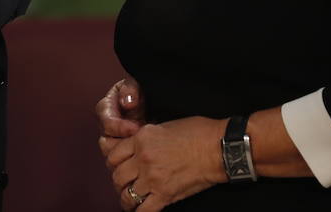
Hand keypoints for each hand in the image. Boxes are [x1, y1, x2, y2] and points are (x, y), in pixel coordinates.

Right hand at [97, 77, 144, 160]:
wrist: (159, 102)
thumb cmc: (145, 89)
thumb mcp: (138, 83)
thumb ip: (130, 89)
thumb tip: (127, 103)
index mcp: (108, 107)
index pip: (105, 121)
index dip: (118, 127)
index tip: (135, 128)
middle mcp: (109, 124)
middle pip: (106, 142)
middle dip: (123, 144)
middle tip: (141, 142)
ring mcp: (117, 138)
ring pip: (113, 155)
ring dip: (128, 153)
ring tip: (144, 149)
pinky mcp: (126, 149)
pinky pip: (124, 161)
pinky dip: (133, 160)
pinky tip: (147, 154)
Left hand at [107, 117, 225, 210]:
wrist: (218, 148)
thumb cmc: (197, 133)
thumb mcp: (163, 126)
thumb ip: (144, 137)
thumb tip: (134, 145)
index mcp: (141, 139)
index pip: (113, 154)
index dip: (113, 163)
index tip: (117, 167)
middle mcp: (143, 158)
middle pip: (117, 175)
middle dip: (118, 181)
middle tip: (124, 184)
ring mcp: (153, 178)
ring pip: (126, 194)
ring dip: (126, 198)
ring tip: (130, 199)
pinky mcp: (165, 194)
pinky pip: (144, 210)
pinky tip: (140, 210)